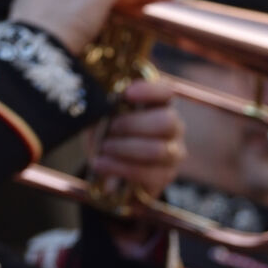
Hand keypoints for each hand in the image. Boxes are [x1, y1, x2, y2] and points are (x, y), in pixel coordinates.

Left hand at [91, 78, 184, 202]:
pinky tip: (102, 164)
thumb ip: (102, 104)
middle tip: (110, 127)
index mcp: (159, 103)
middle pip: (166, 122)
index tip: (126, 93)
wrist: (108, 163)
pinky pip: (149, 174)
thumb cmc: (107, 130)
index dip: (149, 90)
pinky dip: (121, 168)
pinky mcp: (164, 177)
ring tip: (103, 148)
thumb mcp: (101, 114)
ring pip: (158, 150)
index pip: (165, 91)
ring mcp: (172, 153)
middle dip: (133, 124)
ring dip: (125, 148)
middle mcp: (173, 127)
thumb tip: (94, 100)